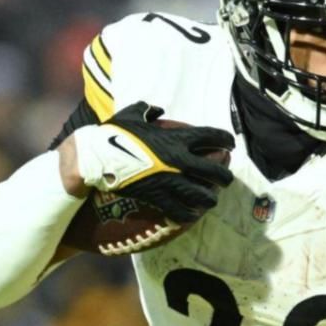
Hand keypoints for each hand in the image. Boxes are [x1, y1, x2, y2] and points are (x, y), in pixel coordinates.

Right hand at [66, 103, 234, 223]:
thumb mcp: (132, 114)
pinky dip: (188, 214)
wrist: (96, 158)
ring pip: (203, 196)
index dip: (227, 140)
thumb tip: (157, 110)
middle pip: (216, 172)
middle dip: (225, 177)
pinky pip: (180, 211)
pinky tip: (190, 215)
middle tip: (226, 179)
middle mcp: (180, 160)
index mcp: (177, 138)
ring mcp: (170, 181)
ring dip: (210, 199)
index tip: (229, 145)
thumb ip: (148, 110)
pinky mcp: (158, 198)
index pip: (214, 137)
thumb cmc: (113, 134)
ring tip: (210, 200)